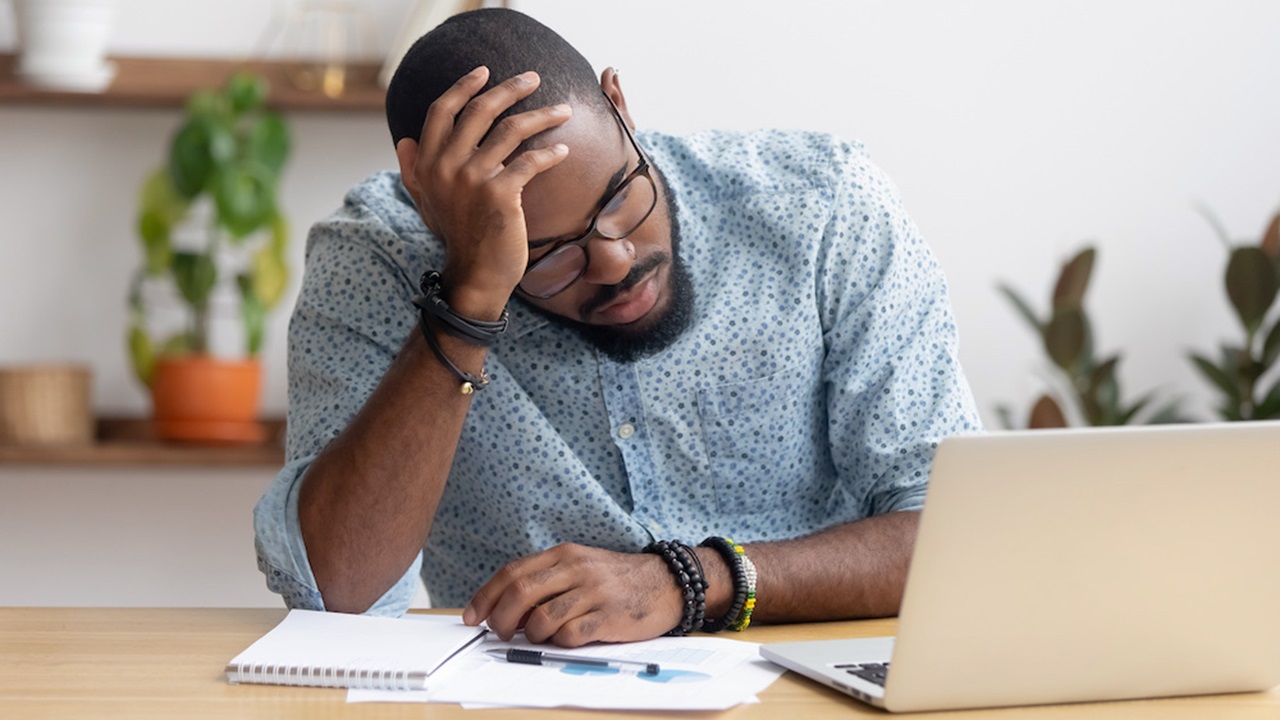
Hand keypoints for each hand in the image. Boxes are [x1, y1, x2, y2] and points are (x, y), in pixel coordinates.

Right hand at [395, 66, 571, 318]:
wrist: (475, 276)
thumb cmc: (457, 237)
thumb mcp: (426, 202)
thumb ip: (414, 170)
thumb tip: (403, 141)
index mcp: (428, 163)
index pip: (442, 111)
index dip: (463, 87)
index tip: (485, 72)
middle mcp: (446, 166)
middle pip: (480, 111)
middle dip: (510, 89)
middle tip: (533, 77)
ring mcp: (473, 178)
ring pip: (511, 130)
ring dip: (542, 115)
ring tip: (564, 110)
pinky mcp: (500, 194)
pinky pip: (530, 161)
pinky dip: (550, 153)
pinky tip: (563, 150)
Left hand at [463, 544, 683, 646]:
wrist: (667, 583)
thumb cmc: (616, 579)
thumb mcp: (579, 566)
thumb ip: (546, 581)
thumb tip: (506, 609)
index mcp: (563, 554)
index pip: (512, 572)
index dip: (485, 596)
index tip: (471, 616)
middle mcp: (576, 569)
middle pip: (520, 593)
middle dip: (500, 618)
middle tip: (499, 633)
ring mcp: (593, 593)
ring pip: (542, 618)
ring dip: (531, 634)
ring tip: (537, 637)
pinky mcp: (608, 617)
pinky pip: (570, 635)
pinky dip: (559, 642)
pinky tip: (566, 639)